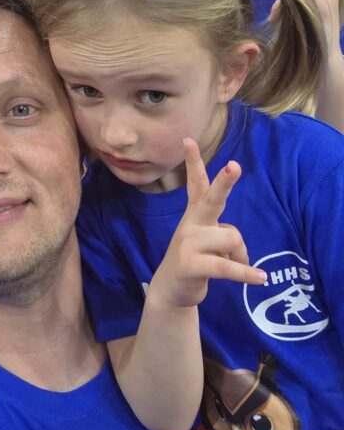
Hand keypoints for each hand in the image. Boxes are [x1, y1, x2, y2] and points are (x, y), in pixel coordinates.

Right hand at [149, 140, 265, 309]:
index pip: (195, 183)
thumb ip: (222, 232)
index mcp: (195, 214)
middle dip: (224, 183)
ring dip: (241, 255)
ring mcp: (189, 243)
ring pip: (232, 237)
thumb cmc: (195, 259)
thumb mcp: (205, 239)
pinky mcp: (192, 265)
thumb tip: (238, 245)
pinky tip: (259, 277)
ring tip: (236, 266)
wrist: (171, 289)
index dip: (193, 162)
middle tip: (234, 166)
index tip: (188, 140)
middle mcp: (191, 223)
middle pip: (210, 198)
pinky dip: (244, 272)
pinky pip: (226, 266)